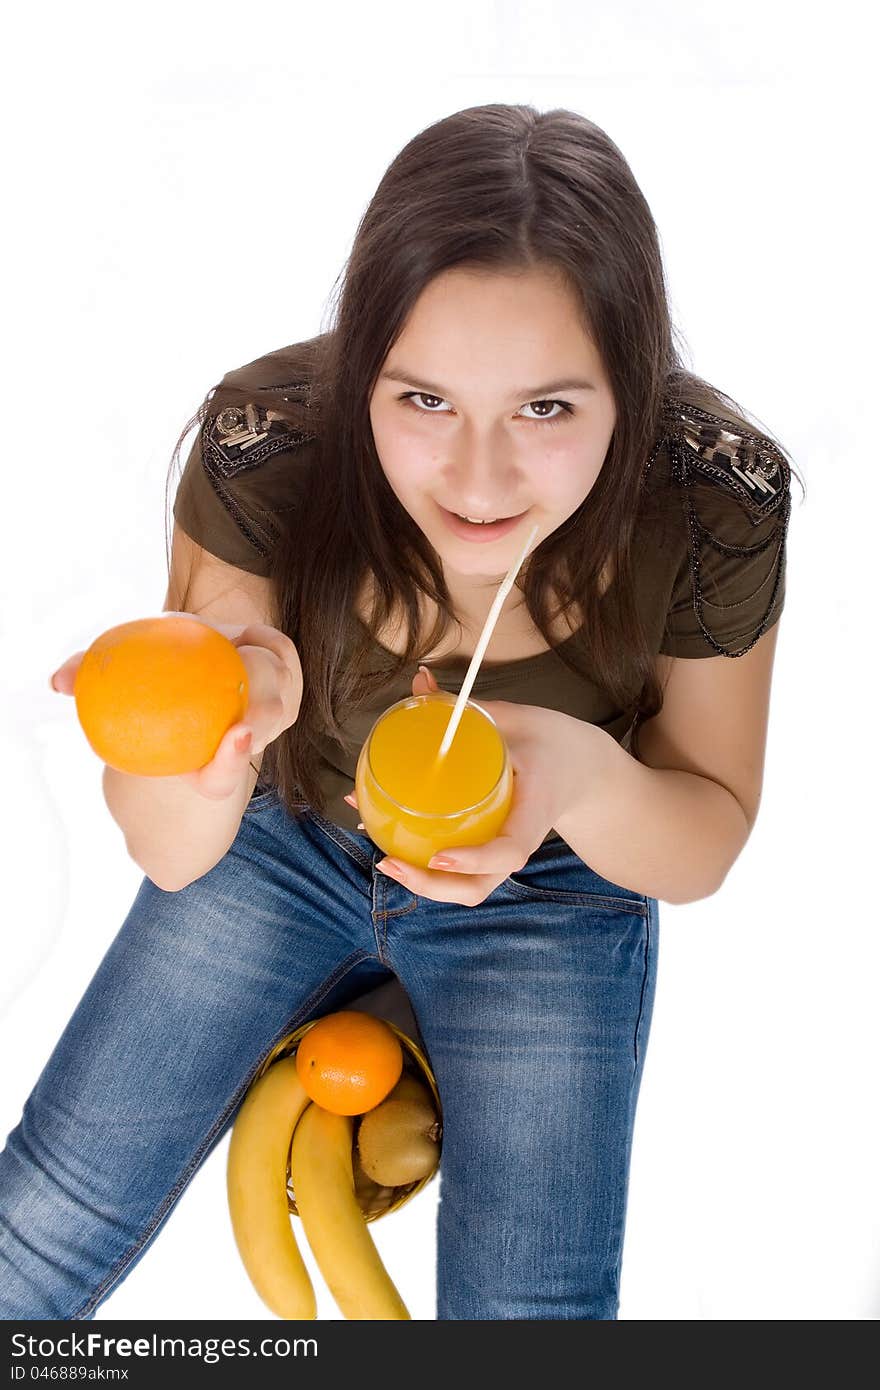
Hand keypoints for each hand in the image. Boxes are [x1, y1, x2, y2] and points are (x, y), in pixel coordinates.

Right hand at [50, 614, 303, 801]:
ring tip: (241, 642)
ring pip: (285, 697)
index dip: (231, 762)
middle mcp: (243, 749)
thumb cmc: (142, 695)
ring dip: (270, 667)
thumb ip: (88, 681)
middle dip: (265, 705)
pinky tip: (247, 631)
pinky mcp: (285, 691)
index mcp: (207, 770)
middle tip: (242, 661)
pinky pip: (287, 665)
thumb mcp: (114, 684)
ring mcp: (270, 723)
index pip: (221, 780)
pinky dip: (273, 643)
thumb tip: (58, 680)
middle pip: (267, 728)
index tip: (236, 734)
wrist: (179, 688)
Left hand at [343, 665, 579, 905]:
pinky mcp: (492, 853)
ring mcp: (505, 854)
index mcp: (534, 811)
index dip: (474, 860)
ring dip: (424, 885)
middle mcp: (519, 842)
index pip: (509, 850)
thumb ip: (466, 707)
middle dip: (431, 886)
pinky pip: (462, 875)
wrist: (584, 769)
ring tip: (386, 860)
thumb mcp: (516, 720)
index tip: (439, 856)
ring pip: (467, 889)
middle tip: (390, 861)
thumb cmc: (552, 742)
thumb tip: (418, 681)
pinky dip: (428, 870)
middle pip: (478, 887)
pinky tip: (394, 845)